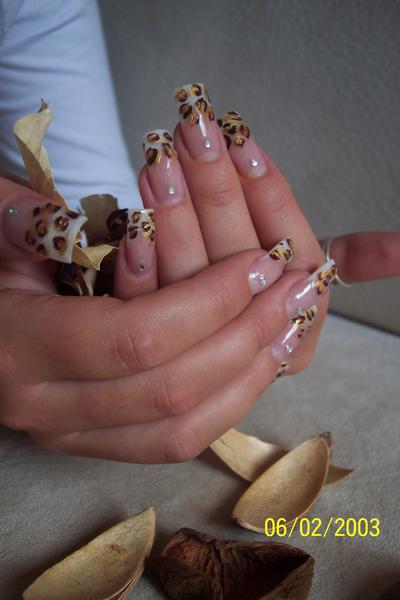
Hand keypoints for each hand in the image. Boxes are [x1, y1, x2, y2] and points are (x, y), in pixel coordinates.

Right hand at [0, 176, 318, 462]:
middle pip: (169, 389)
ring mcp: (72, 434)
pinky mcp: (97, 442)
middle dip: (244, 336)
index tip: (258, 265)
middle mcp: (47, 407)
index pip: (135, 337)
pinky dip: (225, 407)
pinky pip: (173, 441)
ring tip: (290, 327)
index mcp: (21, 347)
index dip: (207, 303)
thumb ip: (39, 220)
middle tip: (293, 290)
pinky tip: (259, 366)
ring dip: (246, 377)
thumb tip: (137, 230)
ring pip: (180, 428)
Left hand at [114, 84, 334, 379]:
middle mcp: (260, 329)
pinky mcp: (159, 347)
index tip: (241, 140)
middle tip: (194, 130)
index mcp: (304, 310)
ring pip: (191, 276)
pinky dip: (140, 260)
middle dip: (215, 185)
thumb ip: (357, 258)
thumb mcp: (309, 270)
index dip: (265, 190)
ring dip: (174, 213)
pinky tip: (133, 221)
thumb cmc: (264, 292)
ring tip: (159, 159)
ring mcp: (208, 342)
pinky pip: (147, 303)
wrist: (213, 354)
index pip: (287, 241)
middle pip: (237, 252)